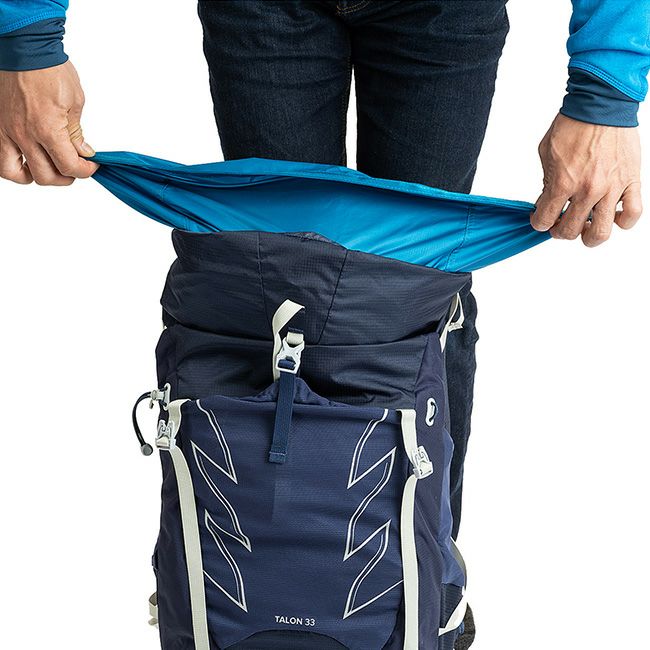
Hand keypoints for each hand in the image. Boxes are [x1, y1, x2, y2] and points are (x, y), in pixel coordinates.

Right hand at [0, 60, 97, 185]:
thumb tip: (82, 151)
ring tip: (48, 168)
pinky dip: (12, 166)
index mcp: (48, 129)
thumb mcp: (75, 102)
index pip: (69, 166)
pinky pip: (0, 159)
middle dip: (65, 177)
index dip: (85, 171)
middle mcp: (25, 135)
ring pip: (16, 173)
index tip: (90, 166)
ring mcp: (6, 131)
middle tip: (73, 169)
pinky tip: (25, 161)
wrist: (23, 47)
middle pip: (46, 176)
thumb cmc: (49, 68)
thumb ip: (76, 132)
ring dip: (35, 176)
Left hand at [532, 113, 641, 246]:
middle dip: (560, 231)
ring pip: (601, 232)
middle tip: (560, 223)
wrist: (601, 105)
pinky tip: (613, 216)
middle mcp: (588, 190)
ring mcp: (612, 188)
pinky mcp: (631, 181)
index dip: (539, 223)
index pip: (545, 221)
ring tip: (585, 227)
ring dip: (589, 236)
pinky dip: (623, 222)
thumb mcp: (546, 154)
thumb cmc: (573, 124)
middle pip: (570, 231)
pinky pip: (633, 214)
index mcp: (563, 183)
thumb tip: (547, 201)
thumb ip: (547, 181)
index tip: (540, 219)